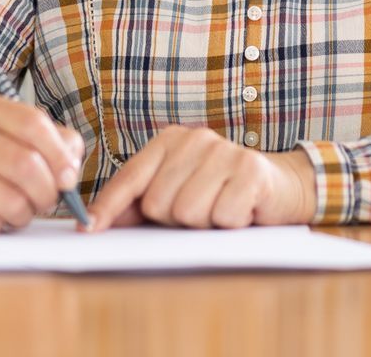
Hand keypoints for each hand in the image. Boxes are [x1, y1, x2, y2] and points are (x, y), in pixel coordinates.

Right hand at [0, 96, 83, 232]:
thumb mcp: (11, 136)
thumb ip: (52, 142)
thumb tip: (70, 169)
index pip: (33, 124)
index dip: (59, 154)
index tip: (68, 177)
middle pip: (26, 165)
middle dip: (46, 192)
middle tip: (46, 201)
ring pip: (11, 201)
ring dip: (24, 214)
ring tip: (18, 209)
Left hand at [85, 126, 315, 231]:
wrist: (281, 186)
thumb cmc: (221, 193)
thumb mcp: (177, 195)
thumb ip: (138, 205)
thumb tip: (94, 223)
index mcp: (170, 141)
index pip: (130, 177)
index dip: (108, 206)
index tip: (88, 230)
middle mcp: (194, 139)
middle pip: (159, 203)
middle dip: (176, 221)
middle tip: (201, 212)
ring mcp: (224, 151)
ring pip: (188, 212)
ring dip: (205, 224)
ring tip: (221, 208)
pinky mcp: (250, 170)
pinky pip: (221, 216)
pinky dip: (231, 223)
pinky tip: (242, 211)